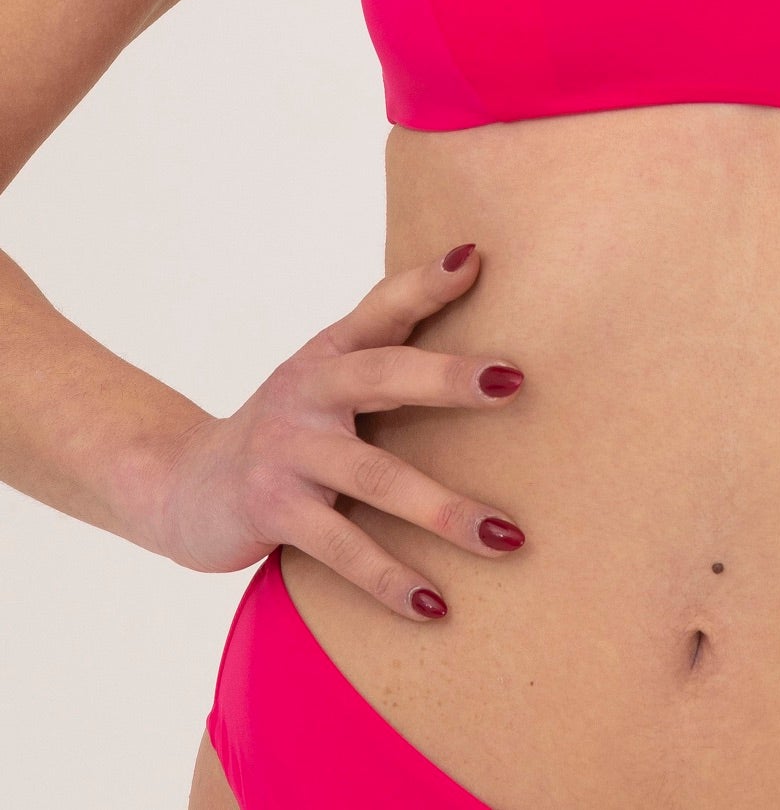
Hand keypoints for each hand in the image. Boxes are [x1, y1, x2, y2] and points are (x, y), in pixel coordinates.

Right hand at [152, 243, 524, 619]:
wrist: (181, 485)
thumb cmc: (287, 430)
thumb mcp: (325, 380)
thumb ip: (385, 352)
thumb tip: (475, 307)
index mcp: (328, 353)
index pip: (382, 308)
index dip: (425, 283)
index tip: (475, 258)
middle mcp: (307, 391)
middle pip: (383, 375)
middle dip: (448, 378)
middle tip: (513, 381)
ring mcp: (287, 451)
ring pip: (376, 477)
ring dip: (444, 511)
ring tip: (506, 537)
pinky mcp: (273, 510)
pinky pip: (342, 548)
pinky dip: (390, 579)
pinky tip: (434, 605)